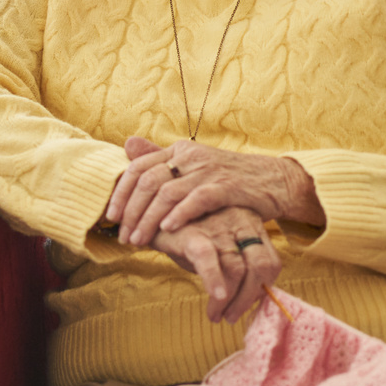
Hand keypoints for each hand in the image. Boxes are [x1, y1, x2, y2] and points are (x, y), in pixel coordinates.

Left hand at [108, 135, 318, 246]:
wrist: (275, 180)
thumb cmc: (230, 180)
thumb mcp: (195, 168)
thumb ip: (162, 161)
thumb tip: (127, 144)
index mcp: (179, 150)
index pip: (138, 167)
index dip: (121, 192)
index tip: (111, 217)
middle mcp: (190, 156)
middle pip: (148, 182)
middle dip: (131, 212)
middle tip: (123, 237)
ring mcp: (208, 169)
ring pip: (167, 193)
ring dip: (149, 219)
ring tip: (139, 241)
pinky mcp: (227, 185)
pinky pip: (197, 199)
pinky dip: (179, 214)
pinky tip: (168, 230)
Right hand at [146, 206, 281, 323]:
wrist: (149, 212)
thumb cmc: (187, 231)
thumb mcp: (216, 243)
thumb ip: (233, 263)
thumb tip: (246, 298)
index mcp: (250, 224)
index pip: (270, 261)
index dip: (262, 289)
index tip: (247, 304)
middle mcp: (239, 222)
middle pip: (260, 267)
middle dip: (248, 299)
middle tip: (231, 317)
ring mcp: (218, 225)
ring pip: (237, 269)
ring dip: (228, 300)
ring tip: (214, 315)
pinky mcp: (193, 232)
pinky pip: (209, 260)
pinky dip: (214, 281)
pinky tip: (214, 298)